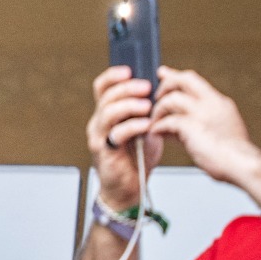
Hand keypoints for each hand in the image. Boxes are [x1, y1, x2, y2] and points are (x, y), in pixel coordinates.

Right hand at [87, 66, 164, 210]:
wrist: (130, 189)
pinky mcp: (103, 151)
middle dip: (127, 88)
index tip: (131, 70)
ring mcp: (99, 136)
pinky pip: (116, 133)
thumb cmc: (137, 159)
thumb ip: (148, 109)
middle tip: (146, 87)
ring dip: (129, 105)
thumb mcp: (146, 127)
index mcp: (107, 113)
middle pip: (106, 96)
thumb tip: (161, 87)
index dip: (114, 75)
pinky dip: (133, 126)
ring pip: (108, 112)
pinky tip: (146, 125)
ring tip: (147, 106)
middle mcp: (99, 122)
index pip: (103, 87)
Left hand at [149, 67, 260, 199]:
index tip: (164, 73)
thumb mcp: (217, 130)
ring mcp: (203, 114)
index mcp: (220, 103)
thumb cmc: (232, 155)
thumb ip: (196, 122)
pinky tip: (156, 132)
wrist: (242, 165)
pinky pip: (168, 121)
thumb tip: (174, 123)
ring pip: (172, 98)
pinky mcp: (193, 127)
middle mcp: (212, 103)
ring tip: (155, 120)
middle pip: (185, 79)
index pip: (194, 81)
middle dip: (166, 84)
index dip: (176, 76)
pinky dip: (159, 126)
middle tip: (157, 96)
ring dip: (159, 109)